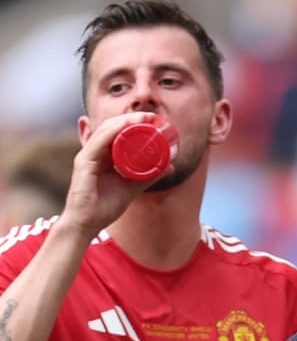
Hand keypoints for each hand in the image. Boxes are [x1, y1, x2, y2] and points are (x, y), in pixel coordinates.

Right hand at [62, 112, 164, 238]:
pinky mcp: (84, 163)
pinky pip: (98, 143)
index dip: (134, 122)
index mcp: (103, 155)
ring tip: (144, 118)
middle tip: (153, 116)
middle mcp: (94, 152)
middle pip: (112, 127)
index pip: (117, 132)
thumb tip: (170, 166)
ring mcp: (87, 156)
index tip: (154, 119)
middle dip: (133, 118)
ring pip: (106, 131)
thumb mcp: (133, 187)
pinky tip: (125, 126)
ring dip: (125, 121)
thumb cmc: (105, 206)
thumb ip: (149, 176)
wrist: (87, 224)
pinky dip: (112, 132)